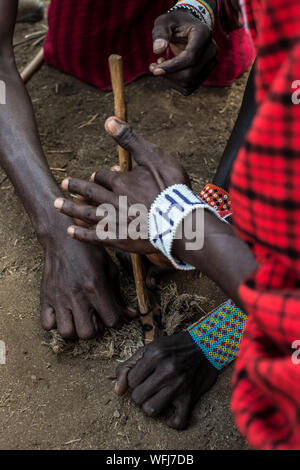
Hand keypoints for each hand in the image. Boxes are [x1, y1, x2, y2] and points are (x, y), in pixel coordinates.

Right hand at [40, 218, 136, 338]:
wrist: (62, 238)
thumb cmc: (89, 252)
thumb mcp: (109, 269)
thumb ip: (119, 294)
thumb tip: (130, 314)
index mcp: (96, 286)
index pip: (112, 320)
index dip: (117, 321)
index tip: (114, 314)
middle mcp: (77, 295)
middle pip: (88, 333)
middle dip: (96, 330)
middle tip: (96, 318)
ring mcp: (59, 298)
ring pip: (67, 333)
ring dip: (76, 329)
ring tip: (79, 318)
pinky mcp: (45, 297)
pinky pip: (47, 324)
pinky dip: (56, 324)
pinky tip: (64, 314)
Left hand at [54, 117, 189, 253]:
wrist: (180, 222)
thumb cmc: (171, 188)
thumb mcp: (153, 157)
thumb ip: (130, 140)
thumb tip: (109, 120)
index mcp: (121, 181)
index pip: (104, 176)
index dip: (100, 175)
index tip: (96, 176)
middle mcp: (113, 200)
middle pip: (90, 192)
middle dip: (77, 188)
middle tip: (64, 184)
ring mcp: (114, 221)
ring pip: (87, 212)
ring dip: (72, 208)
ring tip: (57, 204)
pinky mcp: (119, 239)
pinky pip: (95, 237)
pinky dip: (82, 234)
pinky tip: (70, 232)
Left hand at [115, 332, 217, 428]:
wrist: (204, 345)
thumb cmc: (173, 347)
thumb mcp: (148, 349)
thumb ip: (128, 367)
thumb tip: (118, 391)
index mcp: (155, 355)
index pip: (131, 381)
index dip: (134, 380)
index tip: (144, 375)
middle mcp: (167, 370)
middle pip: (137, 397)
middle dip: (140, 393)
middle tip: (150, 385)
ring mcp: (179, 385)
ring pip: (150, 409)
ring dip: (151, 405)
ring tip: (156, 396)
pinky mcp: (190, 397)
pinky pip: (178, 421)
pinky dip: (171, 421)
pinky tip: (169, 410)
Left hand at [150, 10, 217, 94]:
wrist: (188, 28)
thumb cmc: (174, 24)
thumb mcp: (164, 22)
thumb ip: (160, 33)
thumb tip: (158, 49)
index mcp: (203, 33)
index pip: (190, 57)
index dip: (172, 67)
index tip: (155, 71)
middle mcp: (211, 49)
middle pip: (190, 73)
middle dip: (168, 74)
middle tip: (153, 67)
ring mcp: (211, 62)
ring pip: (189, 82)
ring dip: (170, 79)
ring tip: (160, 65)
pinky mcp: (206, 73)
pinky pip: (189, 87)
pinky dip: (175, 83)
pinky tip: (169, 71)